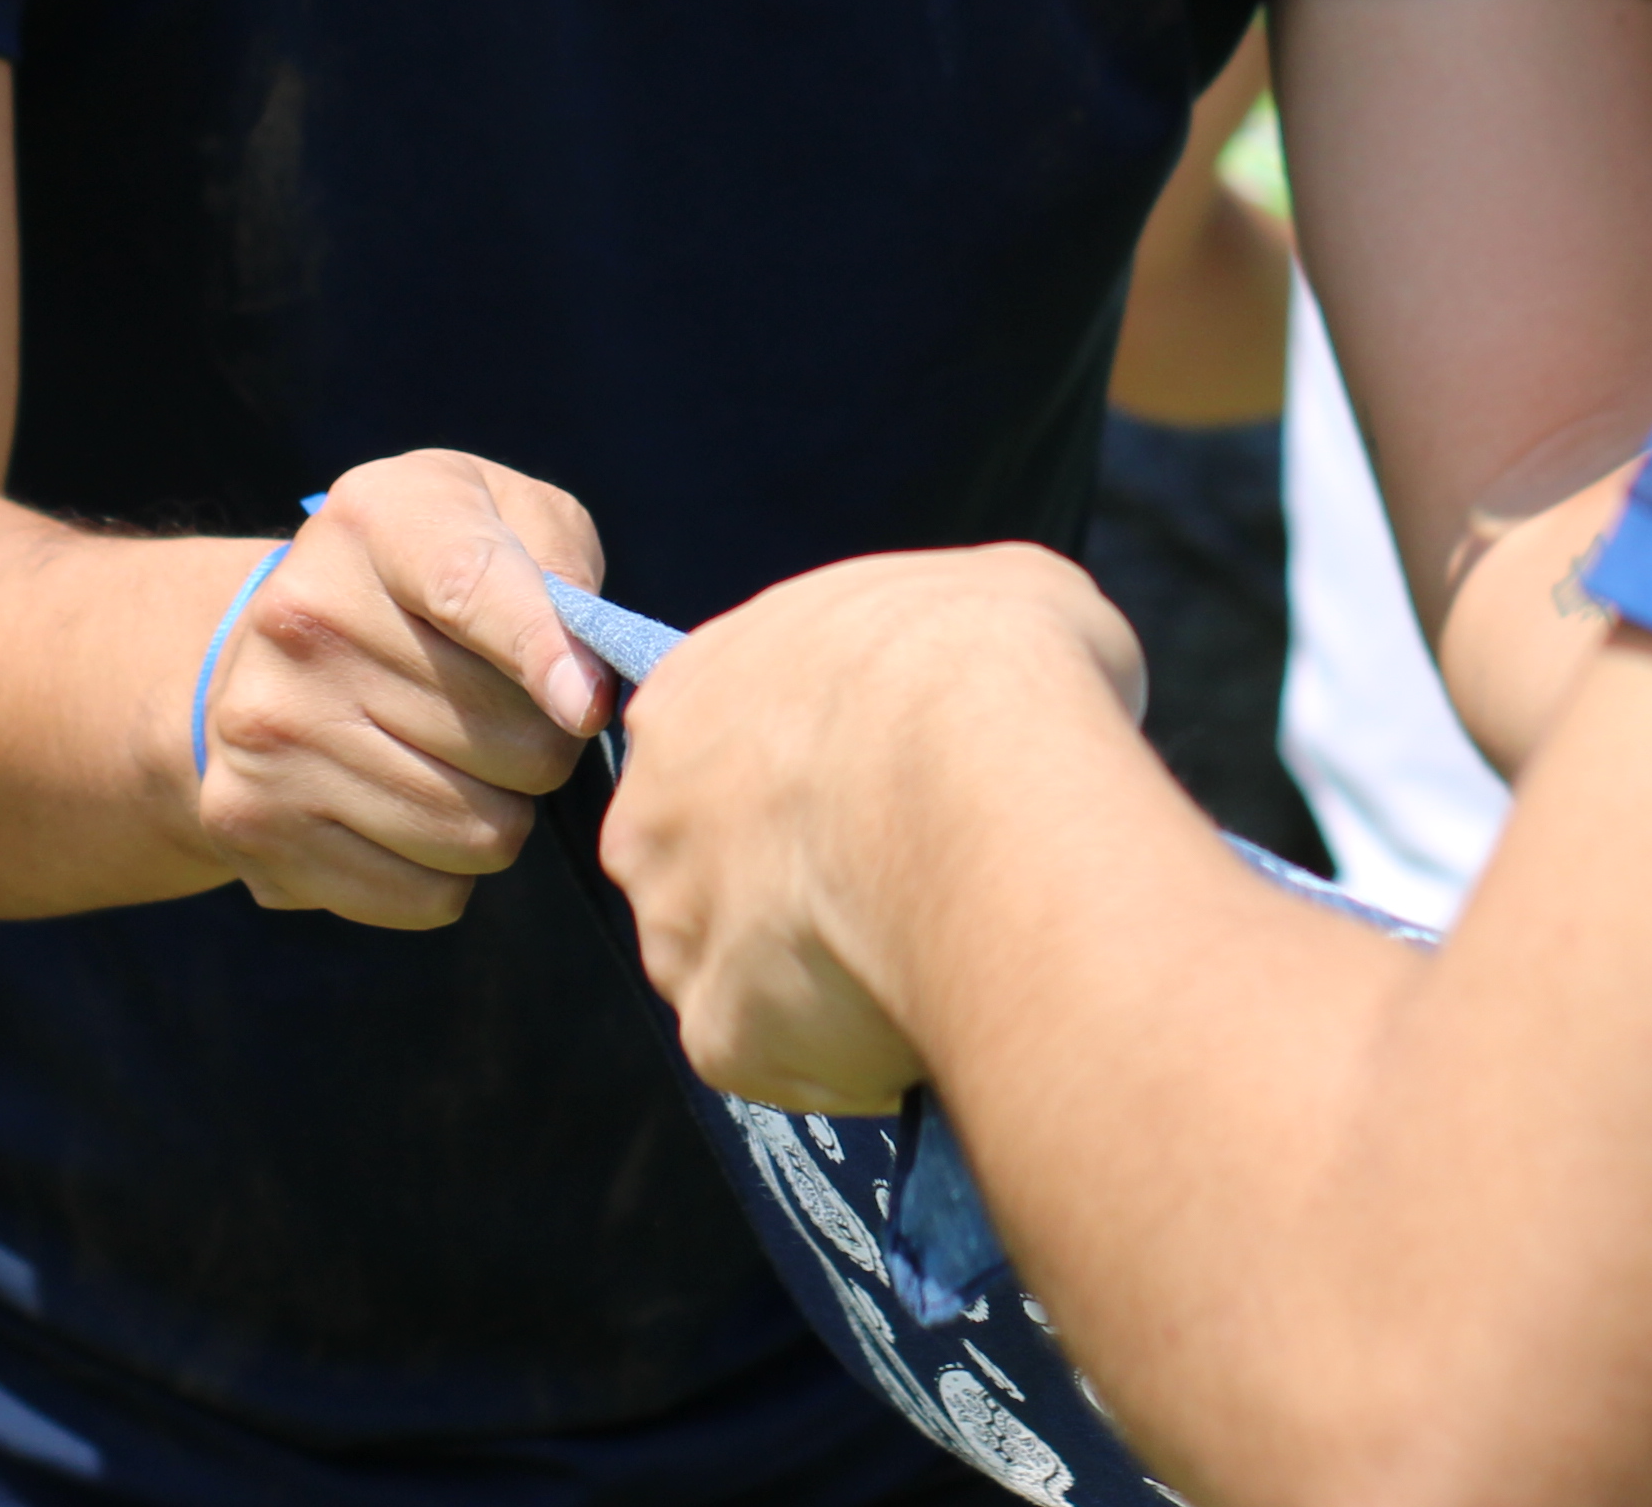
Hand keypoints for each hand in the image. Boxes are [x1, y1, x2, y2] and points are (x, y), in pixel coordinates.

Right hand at [181, 450, 614, 928]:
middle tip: (515, 720)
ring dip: (503, 814)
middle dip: (547, 743)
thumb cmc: (426, 584)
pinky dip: (447, 872)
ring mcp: (268, 727)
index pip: (468, 585)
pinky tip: (413, 813)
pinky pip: (426, 896)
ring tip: (463, 765)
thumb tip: (585, 684)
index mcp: (375, 521)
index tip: (587, 706)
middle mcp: (302, 619)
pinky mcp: (251, 822)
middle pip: (506, 737)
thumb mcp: (499, 519)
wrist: (262, 651)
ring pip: (476, 830)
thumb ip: (562, 567)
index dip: (540, 651)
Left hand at [604, 543, 1145, 1112]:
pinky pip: (783, 1058)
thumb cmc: (990, 664)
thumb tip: (996, 685)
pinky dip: (847, 1054)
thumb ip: (948, 644)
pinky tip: (922, 1016)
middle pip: (714, 863)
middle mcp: (654, 810)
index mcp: (696, 688)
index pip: (729, 744)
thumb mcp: (994, 593)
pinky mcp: (719, 1032)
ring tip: (926, 957)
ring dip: (814, 974)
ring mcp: (678, 927)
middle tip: (903, 884)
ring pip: (741, 971)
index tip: (882, 797)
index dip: (809, 776)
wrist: (986, 782)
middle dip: (793, 882)